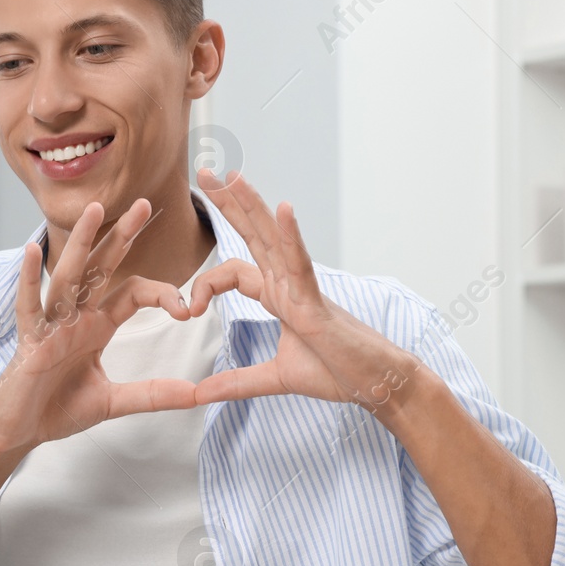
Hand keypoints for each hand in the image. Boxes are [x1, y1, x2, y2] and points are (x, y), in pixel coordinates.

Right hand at [0, 198, 199, 458]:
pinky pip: (29, 306)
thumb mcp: (113, 402)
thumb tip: (198, 394)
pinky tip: (31, 250)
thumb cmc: (57, 410)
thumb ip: (153, 394)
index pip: (132, 292)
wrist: (18, 431)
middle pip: (101, 267)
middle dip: (122, 236)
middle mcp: (75, 317)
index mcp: (96, 326)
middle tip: (145, 204)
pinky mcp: (29, 340)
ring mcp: (50, 325)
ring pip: (67, 276)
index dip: (161, 293)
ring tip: (94, 210)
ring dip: (80, 242)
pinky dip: (29, 279)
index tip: (187, 308)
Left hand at [188, 169, 422, 413]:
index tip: (187, 310)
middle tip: (205, 171)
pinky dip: (291, 236)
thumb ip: (236, 382)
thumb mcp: (275, 379)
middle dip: (229, 203)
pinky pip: (300, 264)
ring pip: (273, 239)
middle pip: (253, 235)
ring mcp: (303, 289)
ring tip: (233, 176)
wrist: (376, 386)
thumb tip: (198, 394)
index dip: (204, 285)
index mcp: (279, 296)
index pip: (234, 271)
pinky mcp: (316, 302)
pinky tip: (283, 209)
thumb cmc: (337, 374)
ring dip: (252, 206)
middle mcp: (288, 284)